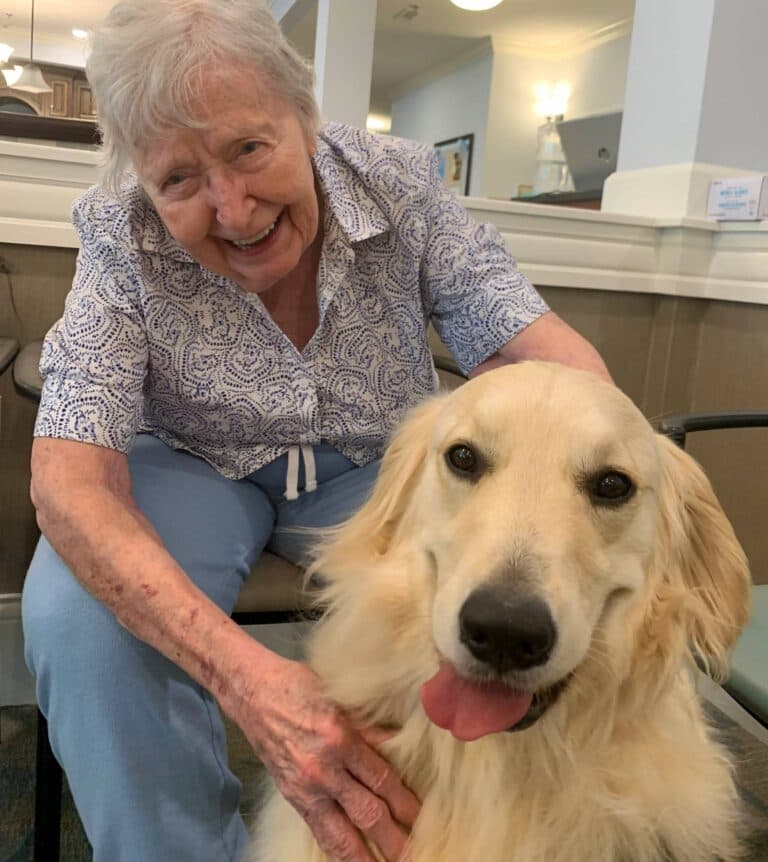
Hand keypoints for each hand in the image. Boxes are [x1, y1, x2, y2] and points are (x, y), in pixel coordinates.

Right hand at [237, 654, 419, 861]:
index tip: (422, 816)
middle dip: (394, 837)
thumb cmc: (296, 686)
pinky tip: (351, 858)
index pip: (381, 780)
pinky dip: (336, 849)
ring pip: (341, 834)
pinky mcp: (292, 797)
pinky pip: (319, 831)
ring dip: (365, 856)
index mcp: (339, 739)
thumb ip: (369, 727)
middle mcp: (322, 769)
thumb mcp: (340, 698)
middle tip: (415, 852)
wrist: (253, 692)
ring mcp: (305, 788)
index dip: (404, 802)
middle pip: (367, 813)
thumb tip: (399, 742)